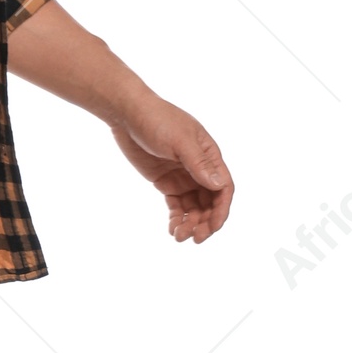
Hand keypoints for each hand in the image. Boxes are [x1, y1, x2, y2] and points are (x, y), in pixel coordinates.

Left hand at [111, 96, 234, 243]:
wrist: (127, 114)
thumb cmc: (157, 119)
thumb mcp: (179, 140)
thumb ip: (198, 163)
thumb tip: (219, 186)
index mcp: (209, 156)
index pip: (224, 188)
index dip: (221, 209)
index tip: (213, 227)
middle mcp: (200, 169)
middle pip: (211, 202)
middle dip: (206, 222)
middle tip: (195, 238)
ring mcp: (183, 176)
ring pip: (194, 208)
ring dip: (191, 224)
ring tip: (179, 237)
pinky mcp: (166, 182)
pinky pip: (177, 206)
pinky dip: (177, 219)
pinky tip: (173, 230)